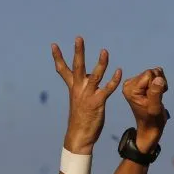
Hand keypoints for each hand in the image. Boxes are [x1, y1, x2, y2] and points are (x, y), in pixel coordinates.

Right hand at [52, 37, 122, 151]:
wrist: (79, 136)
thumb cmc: (81, 118)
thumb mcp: (79, 99)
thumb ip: (83, 86)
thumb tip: (91, 75)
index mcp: (73, 88)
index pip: (63, 70)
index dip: (58, 57)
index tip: (53, 45)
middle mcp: (78, 89)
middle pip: (77, 67)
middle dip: (78, 52)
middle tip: (79, 38)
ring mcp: (88, 96)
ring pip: (95, 75)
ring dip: (101, 63)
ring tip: (105, 51)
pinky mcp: (97, 103)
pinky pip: (107, 89)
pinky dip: (113, 80)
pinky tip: (119, 71)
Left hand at [122, 67, 168, 148]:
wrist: (150, 126)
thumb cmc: (152, 119)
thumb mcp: (155, 108)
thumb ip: (156, 93)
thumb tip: (158, 78)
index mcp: (130, 89)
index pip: (149, 74)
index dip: (156, 84)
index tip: (155, 97)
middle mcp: (129, 84)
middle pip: (151, 72)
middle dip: (158, 83)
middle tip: (156, 98)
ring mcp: (134, 83)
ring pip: (154, 73)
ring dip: (160, 84)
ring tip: (156, 97)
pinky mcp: (140, 83)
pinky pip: (154, 75)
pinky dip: (159, 84)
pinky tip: (156, 94)